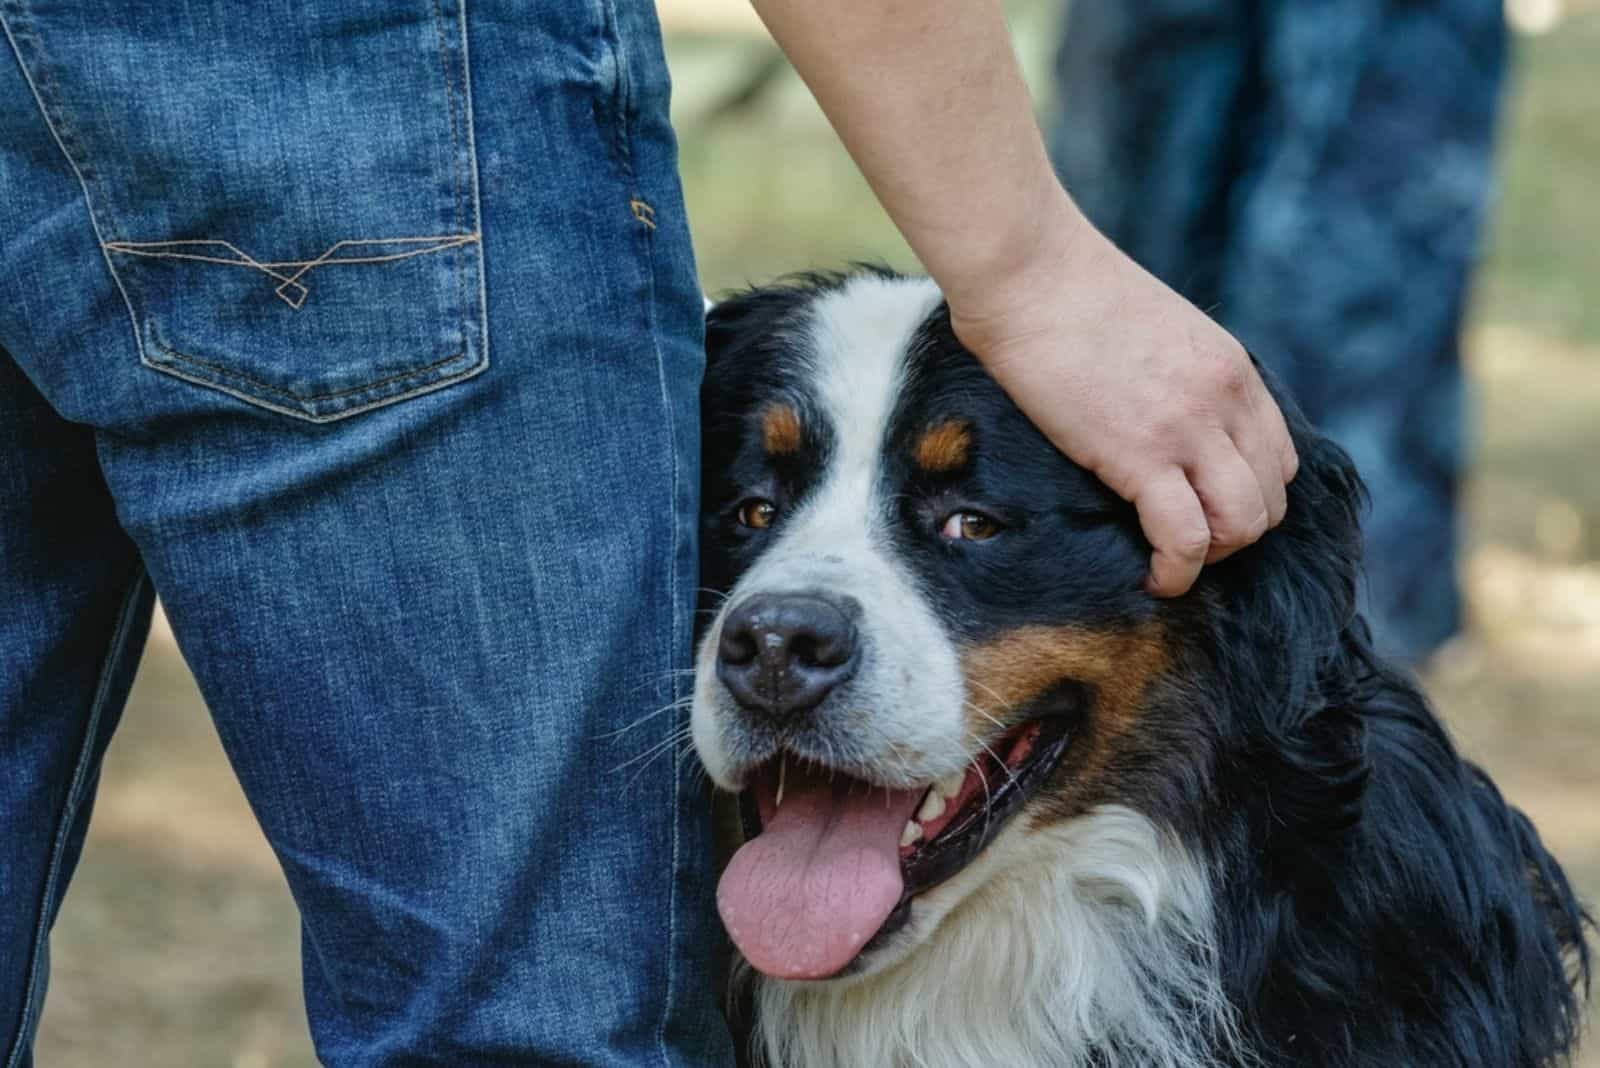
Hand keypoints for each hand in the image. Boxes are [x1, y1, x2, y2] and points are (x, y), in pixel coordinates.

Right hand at [948, 205, 1297, 596]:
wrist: (1030, 274)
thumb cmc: (1067, 294)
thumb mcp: (1155, 329)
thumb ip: (1175, 375)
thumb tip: (1155, 414)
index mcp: (1231, 369)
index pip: (1278, 457)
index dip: (1247, 497)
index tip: (1204, 510)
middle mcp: (1225, 400)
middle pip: (1269, 499)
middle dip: (1233, 535)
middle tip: (1184, 542)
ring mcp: (1188, 428)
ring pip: (1242, 525)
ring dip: (1212, 557)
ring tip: (1170, 563)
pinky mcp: (1140, 454)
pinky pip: (1186, 538)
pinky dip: (1177, 573)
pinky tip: (1153, 580)